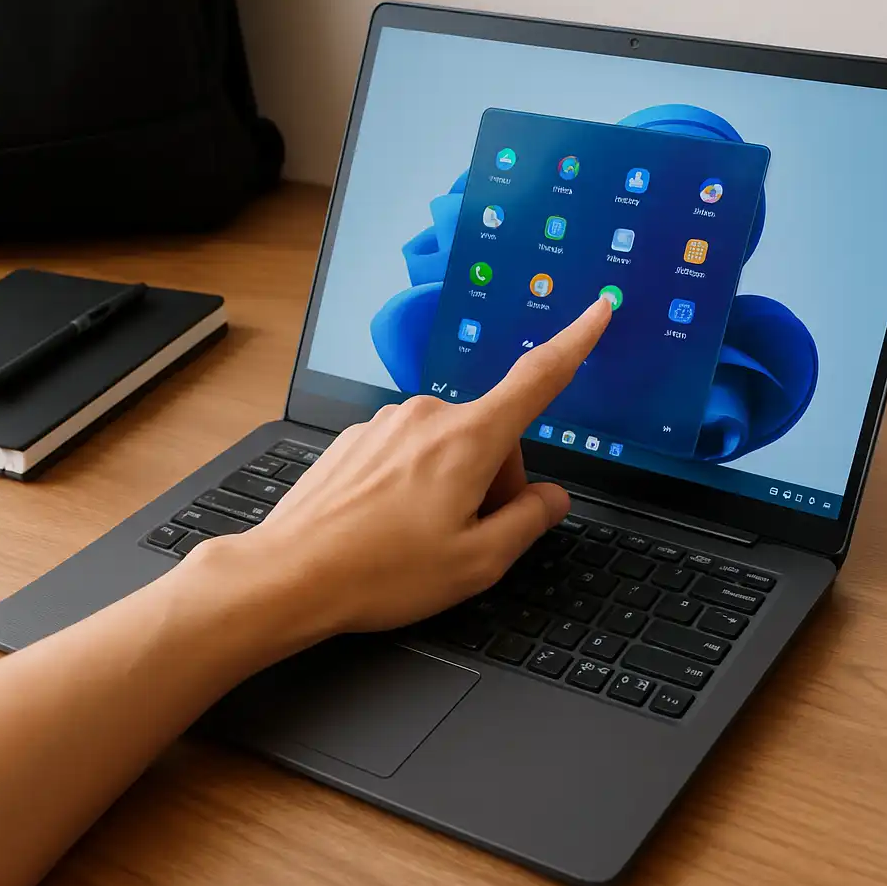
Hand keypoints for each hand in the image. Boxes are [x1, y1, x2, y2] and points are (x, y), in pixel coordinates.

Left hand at [193, 298, 610, 657]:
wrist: (289, 575)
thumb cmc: (382, 572)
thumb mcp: (477, 562)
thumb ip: (528, 522)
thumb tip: (553, 498)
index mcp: (468, 440)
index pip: (537, 379)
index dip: (576, 343)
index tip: (597, 310)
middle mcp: (427, 416)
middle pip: (492, 434)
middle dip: (497, 480)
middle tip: (471, 535)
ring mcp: (387, 423)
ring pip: (449, 444)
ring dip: (454, 482)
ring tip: (423, 538)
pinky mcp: (358, 437)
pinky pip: (409, 450)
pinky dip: (416, 481)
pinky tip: (392, 525)